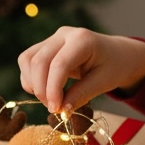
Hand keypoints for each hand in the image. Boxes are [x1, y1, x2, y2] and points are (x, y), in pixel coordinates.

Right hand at [18, 27, 144, 113]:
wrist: (117, 54)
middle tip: (53, 108)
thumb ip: (81, 95)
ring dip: (32, 84)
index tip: (55, 109)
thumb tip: (61, 110)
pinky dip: (30, 79)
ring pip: (27, 59)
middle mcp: (64, 34)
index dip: (52, 89)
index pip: (59, 64)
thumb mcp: (103, 83)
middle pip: (38, 61)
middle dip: (41, 89)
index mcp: (82, 39)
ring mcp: (52, 38)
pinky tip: (43, 91)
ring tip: (48, 99)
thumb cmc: (114, 67)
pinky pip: (27, 61)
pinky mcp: (45, 46)